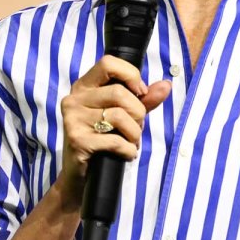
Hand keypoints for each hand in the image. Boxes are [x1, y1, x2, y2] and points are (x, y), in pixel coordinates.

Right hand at [57, 55, 172, 203]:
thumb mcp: (125, 115)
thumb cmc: (103, 140)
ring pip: (119, 116)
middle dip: (138, 113)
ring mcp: (73, 119)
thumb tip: (166, 85)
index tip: (140, 93)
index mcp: (84, 86)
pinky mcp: (77, 140)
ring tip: (130, 142)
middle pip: (119, 93)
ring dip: (134, 134)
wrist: (81, 175)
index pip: (108, 63)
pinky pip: (116, 140)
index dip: (131, 76)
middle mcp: (74, 99)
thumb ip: (144, 99)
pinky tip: (125, 153)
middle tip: (136, 127)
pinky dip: (128, 149)